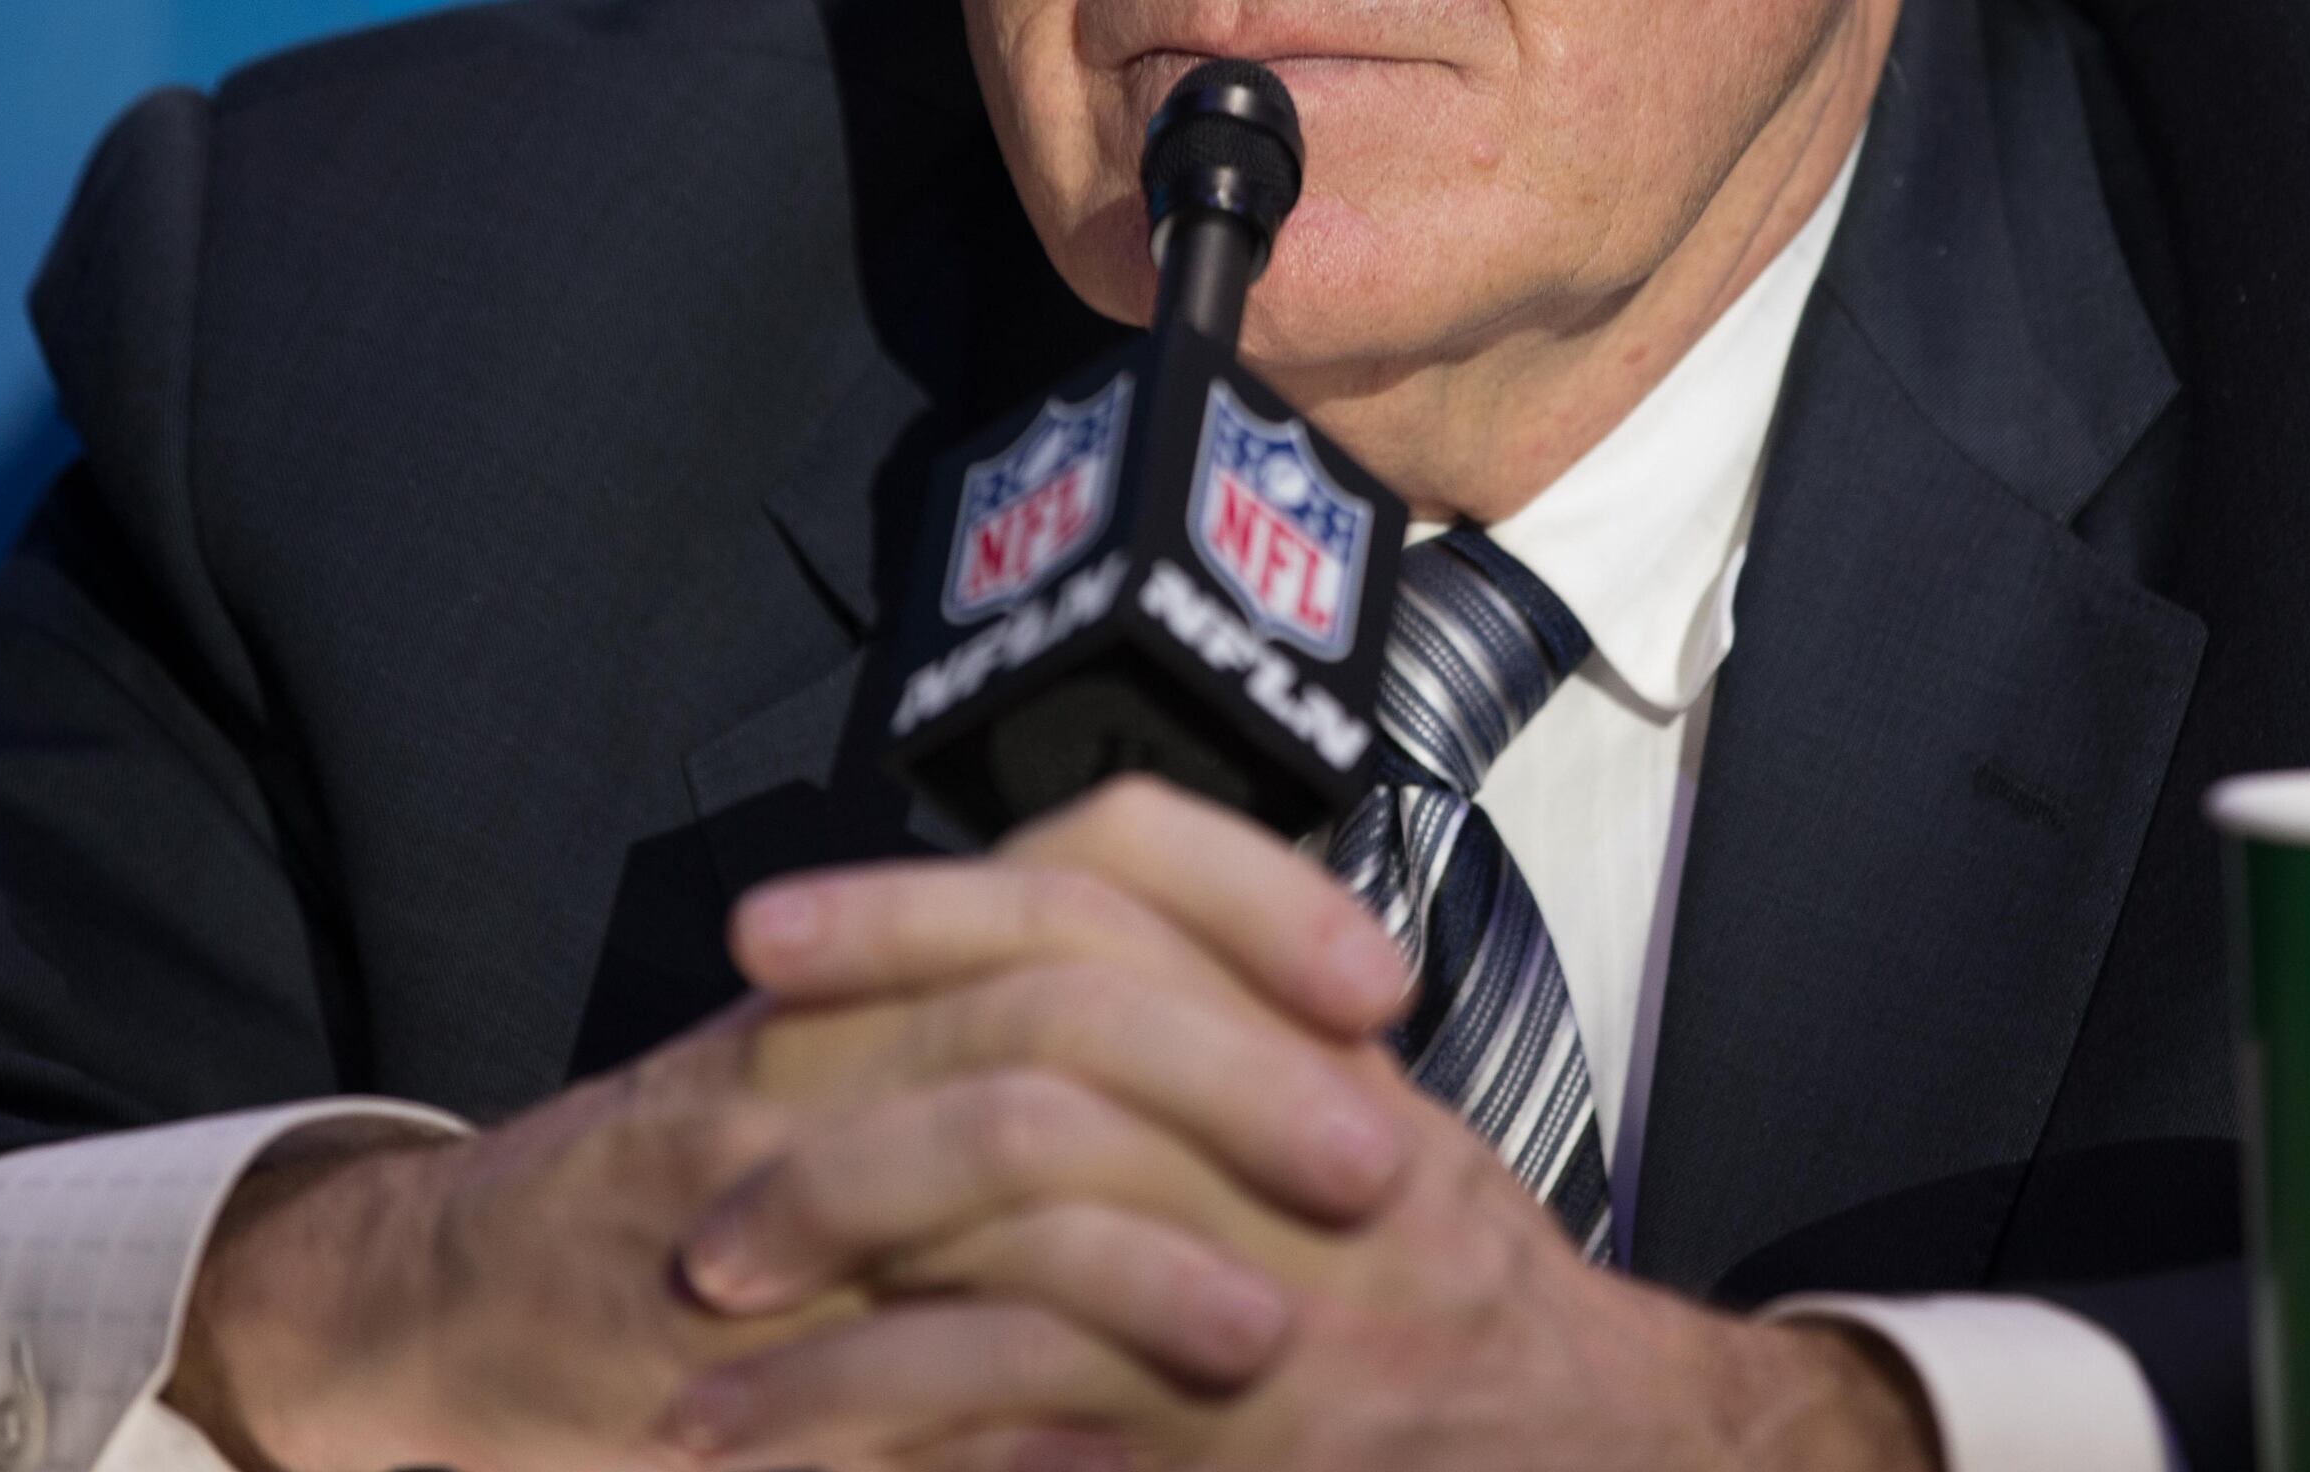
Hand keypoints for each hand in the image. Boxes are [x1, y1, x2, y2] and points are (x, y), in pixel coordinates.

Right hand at [165, 783, 1419, 1471]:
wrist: (443, 1302)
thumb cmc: (709, 1187)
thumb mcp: (865, 1065)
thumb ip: (1040, 1034)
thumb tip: (1296, 1044)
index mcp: (890, 962)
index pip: (1094, 849)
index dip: (1251, 893)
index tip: (1380, 985)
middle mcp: (830, 1034)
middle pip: (1067, 993)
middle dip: (1238, 1077)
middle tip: (1370, 1170)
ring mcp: (767, 1185)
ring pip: (989, 1153)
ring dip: (1148, 1252)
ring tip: (1267, 1335)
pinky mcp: (726, 1351)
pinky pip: (892, 1366)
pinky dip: (1018, 1418)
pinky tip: (1119, 1461)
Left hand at [714, 780, 1944, 1470]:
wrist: (1612, 1436)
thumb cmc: (1456, 1283)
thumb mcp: (1350, 1105)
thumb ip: (1216, 1015)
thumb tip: (1016, 941)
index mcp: (1303, 1034)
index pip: (1103, 892)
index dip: (919, 902)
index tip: (767, 935)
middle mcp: (1298, 1142)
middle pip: (1032, 1072)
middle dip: (836, 1149)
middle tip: (697, 1231)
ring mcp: (1286, 1296)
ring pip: (1022, 1272)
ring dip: (837, 1359)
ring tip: (698, 1414)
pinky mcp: (1269, 1436)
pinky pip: (1064, 1415)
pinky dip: (935, 1442)